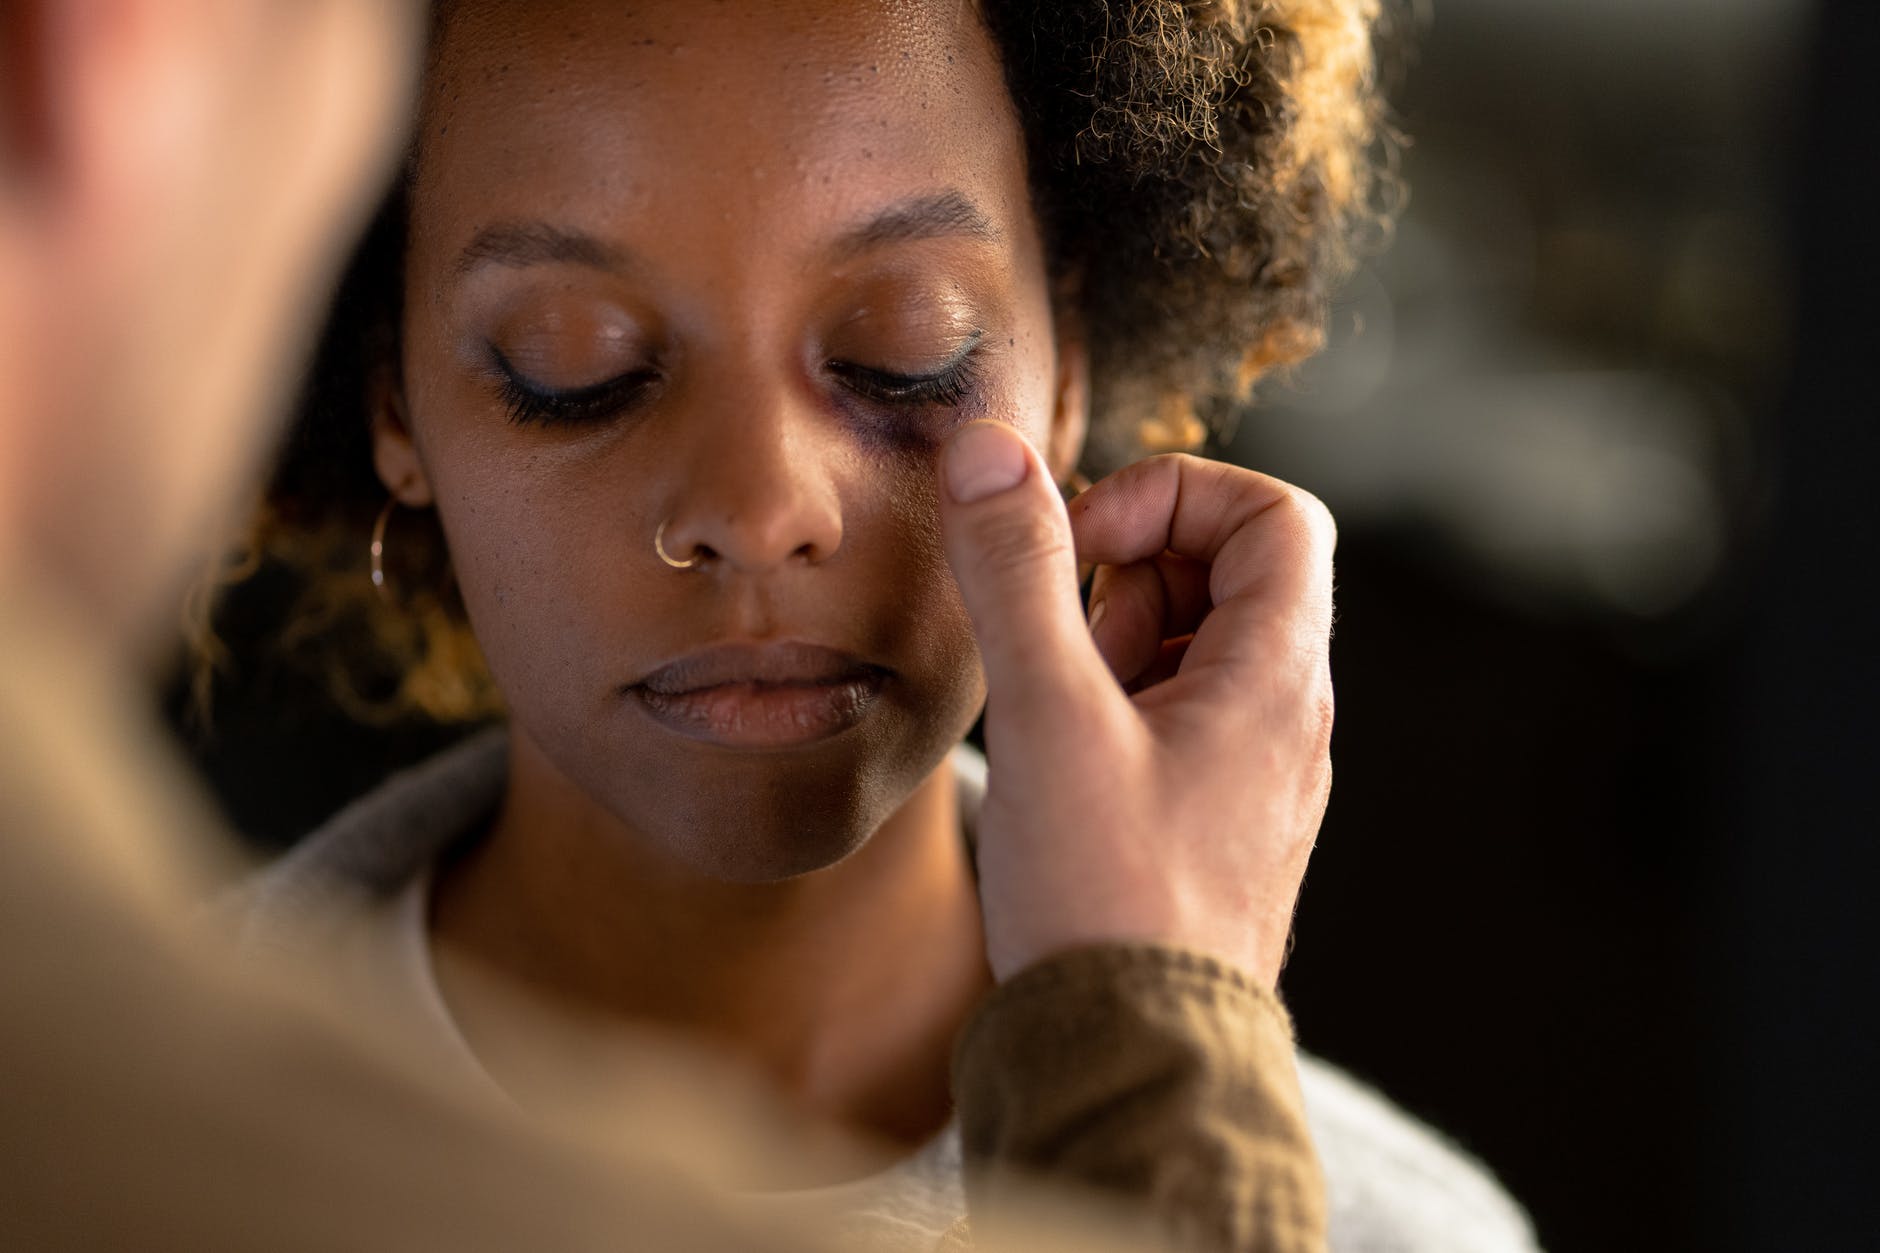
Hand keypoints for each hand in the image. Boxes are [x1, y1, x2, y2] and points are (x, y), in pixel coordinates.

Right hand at [937, 420, 1335, 988]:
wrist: (1135, 1060)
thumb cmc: (1108, 898)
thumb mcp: (1050, 716)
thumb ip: (1020, 574)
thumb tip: (990, 449)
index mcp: (1277, 676)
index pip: (1275, 513)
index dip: (1175, 494)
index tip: (1088, 542)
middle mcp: (1285, 717)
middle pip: (1228, 573)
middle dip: (1127, 576)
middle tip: (1062, 646)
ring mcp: (1253, 772)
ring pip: (1190, 648)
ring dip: (1108, 646)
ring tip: (1057, 718)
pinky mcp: (1212, 818)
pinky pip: (1172, 717)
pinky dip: (1109, 709)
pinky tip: (1060, 767)